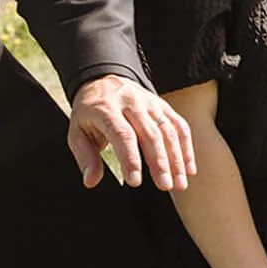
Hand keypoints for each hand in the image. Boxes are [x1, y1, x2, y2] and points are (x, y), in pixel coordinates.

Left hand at [67, 75, 195, 190]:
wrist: (103, 80)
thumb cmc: (90, 114)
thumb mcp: (77, 132)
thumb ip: (85, 156)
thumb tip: (91, 181)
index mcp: (106, 110)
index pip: (123, 135)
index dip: (130, 159)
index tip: (135, 182)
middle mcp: (131, 104)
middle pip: (150, 134)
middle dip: (159, 162)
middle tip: (165, 187)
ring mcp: (150, 103)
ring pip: (168, 130)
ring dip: (176, 159)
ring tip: (179, 184)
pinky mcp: (163, 106)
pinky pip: (179, 125)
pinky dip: (186, 148)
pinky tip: (189, 170)